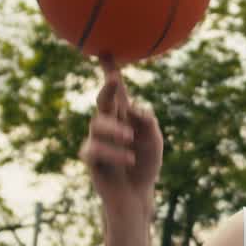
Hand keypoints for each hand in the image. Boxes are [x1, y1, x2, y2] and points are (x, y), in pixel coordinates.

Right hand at [79, 56, 162, 208]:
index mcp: (124, 115)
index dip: (110, 70)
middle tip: (116, 79)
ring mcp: (97, 140)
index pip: (116, 90)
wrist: (136, 194)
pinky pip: (95, 149)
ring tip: (130, 139)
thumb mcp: (154, 140)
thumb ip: (148, 122)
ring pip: (98, 124)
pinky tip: (129, 157)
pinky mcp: (91, 158)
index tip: (106, 51)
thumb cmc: (146, 163)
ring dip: (115, 130)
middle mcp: (109, 123)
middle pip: (104, 100)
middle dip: (108, 87)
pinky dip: (114, 152)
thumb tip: (134, 108)